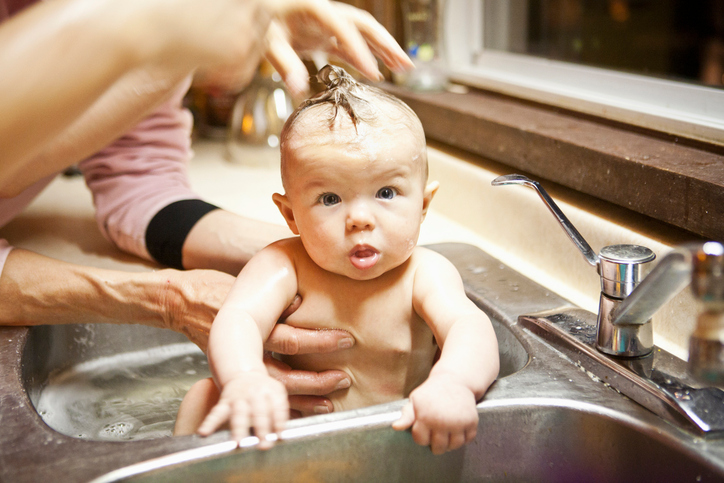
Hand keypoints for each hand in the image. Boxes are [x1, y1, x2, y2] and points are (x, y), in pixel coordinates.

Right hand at [160, 274, 353, 409]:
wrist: (180, 303)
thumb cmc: (213, 289)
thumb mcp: (243, 286)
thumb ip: (273, 297)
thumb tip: (302, 298)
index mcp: (250, 326)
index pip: (291, 339)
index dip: (320, 342)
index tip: (346, 340)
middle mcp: (243, 352)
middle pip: (285, 375)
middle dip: (316, 381)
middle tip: (344, 378)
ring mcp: (235, 368)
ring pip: (274, 392)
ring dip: (304, 400)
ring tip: (329, 404)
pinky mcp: (231, 377)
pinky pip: (260, 395)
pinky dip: (281, 406)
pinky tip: (301, 411)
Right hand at [197, 372, 288, 448]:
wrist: (244, 373)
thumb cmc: (263, 389)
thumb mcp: (277, 393)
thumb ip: (280, 412)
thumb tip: (281, 434)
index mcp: (271, 391)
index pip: (278, 407)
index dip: (279, 422)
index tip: (279, 436)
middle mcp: (255, 394)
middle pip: (259, 412)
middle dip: (262, 429)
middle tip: (264, 444)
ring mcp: (239, 398)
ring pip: (239, 414)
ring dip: (239, 429)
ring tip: (238, 443)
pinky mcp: (225, 401)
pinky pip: (217, 412)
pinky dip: (209, 423)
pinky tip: (204, 432)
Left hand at [265, 1, 412, 96]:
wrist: (254, 15)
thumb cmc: (260, 23)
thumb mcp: (268, 43)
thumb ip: (285, 64)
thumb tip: (299, 89)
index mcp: (313, 8)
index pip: (343, 28)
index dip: (359, 50)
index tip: (372, 73)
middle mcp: (326, 13)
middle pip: (364, 25)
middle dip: (386, 44)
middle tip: (405, 64)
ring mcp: (328, 25)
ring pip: (363, 34)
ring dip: (384, 50)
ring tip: (404, 69)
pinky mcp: (325, 36)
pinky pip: (351, 46)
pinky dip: (365, 59)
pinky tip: (378, 75)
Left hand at [392, 376, 478, 454]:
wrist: (455, 380)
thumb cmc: (431, 392)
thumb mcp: (415, 400)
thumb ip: (406, 416)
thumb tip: (396, 427)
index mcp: (425, 417)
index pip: (421, 441)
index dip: (421, 436)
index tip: (425, 428)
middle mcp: (442, 421)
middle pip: (439, 448)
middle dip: (436, 444)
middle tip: (437, 433)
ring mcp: (458, 422)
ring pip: (454, 446)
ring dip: (451, 443)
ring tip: (448, 433)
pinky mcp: (471, 421)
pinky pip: (468, 439)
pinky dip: (464, 437)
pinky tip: (459, 428)